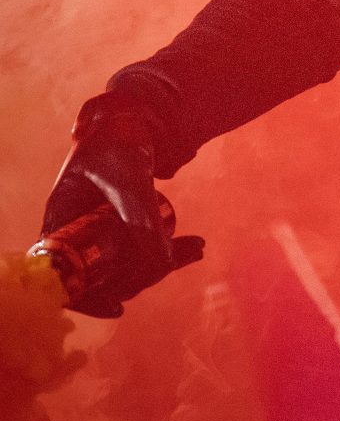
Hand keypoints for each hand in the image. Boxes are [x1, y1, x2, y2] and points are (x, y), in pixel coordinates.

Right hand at [40, 94, 203, 316]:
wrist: (134, 114)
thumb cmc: (119, 135)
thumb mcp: (128, 173)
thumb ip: (141, 214)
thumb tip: (162, 262)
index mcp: (61, 219)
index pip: (61, 274)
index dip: (84, 298)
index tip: (117, 306)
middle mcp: (76, 232)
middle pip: (101, 275)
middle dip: (140, 276)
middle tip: (176, 261)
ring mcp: (99, 233)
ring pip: (127, 267)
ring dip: (162, 264)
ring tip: (196, 247)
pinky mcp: (122, 230)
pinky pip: (142, 251)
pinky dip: (169, 250)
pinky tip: (195, 247)